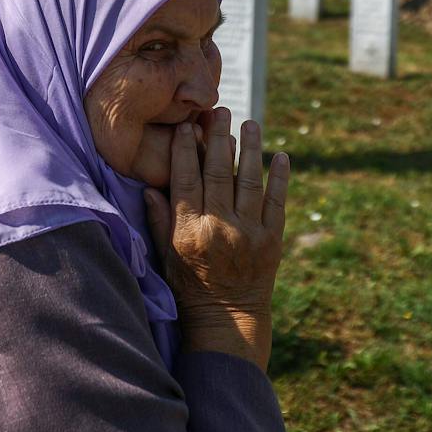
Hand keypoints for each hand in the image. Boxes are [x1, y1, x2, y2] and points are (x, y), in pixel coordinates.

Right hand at [143, 107, 288, 371]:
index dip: (186, 150)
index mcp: (189, 230)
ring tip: (250, 123)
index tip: (188, 127)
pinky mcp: (272, 240)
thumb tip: (150, 187)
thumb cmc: (191, 287)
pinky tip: (281, 156)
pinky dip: (280, 178)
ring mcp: (249, 233)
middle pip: (219, 173)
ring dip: (251, 149)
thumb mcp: (167, 256)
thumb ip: (160, 221)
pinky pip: (277, 202)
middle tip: (219, 111)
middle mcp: (219, 227)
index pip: (186, 179)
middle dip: (219, 138)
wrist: (228, 320)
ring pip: (249, 181)